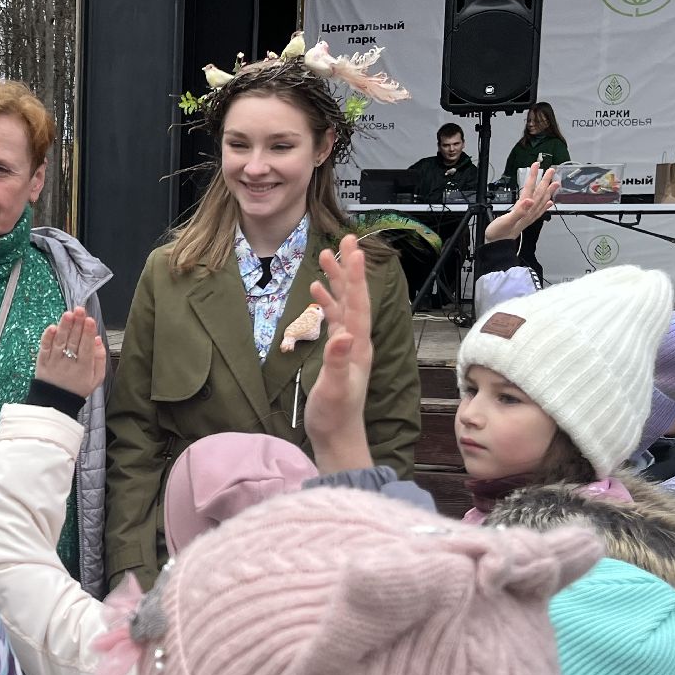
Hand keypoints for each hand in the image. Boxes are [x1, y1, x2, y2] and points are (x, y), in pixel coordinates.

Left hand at [36, 308, 106, 399]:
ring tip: (68, 314)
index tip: (90, 320)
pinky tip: (52, 327)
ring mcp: (54, 362)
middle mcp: (69, 364)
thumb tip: (98, 340)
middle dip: (77, 324)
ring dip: (64, 327)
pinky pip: (44, 348)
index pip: (86, 348)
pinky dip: (47, 337)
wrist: (56, 403)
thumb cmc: (77, 389)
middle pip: (73, 341)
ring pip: (60, 342)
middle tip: (80, 310)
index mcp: (84, 368)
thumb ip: (100, 360)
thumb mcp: (96, 379)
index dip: (88, 333)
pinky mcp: (43, 361)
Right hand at [304, 234, 373, 472]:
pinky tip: (316, 291)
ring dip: (336, 281)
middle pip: (354, 297)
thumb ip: (337, 361)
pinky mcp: (338, 353)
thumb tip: (343, 334)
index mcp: (358, 346)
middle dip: (349, 268)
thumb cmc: (334, 415)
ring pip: (344, 305)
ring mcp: (348, 346)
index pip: (358, 304)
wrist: (336, 436)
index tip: (353, 249)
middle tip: (344, 238)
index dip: (355, 276)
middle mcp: (357, 341)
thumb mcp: (333, 389)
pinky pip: (333, 320)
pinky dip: (326, 303)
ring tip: (325, 256)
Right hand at [486, 163, 558, 242]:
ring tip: (555, 183)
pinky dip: (545, 205)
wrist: (497, 246)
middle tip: (551, 170)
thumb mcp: (505, 221)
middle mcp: (528, 212)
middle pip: (539, 193)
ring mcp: (528, 216)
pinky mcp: (526, 220)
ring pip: (541, 201)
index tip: (536, 166)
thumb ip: (518, 211)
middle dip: (545, 180)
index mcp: (523, 209)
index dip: (533, 176)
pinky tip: (549, 202)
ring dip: (548, 191)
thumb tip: (528, 200)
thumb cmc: (498, 234)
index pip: (530, 189)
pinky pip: (539, 211)